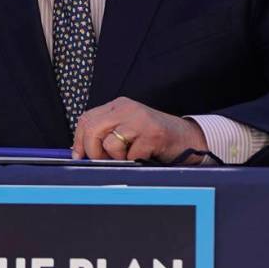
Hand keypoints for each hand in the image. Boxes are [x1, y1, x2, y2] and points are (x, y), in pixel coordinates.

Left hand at [71, 97, 207, 162]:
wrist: (189, 138)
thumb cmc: (155, 137)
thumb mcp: (128, 129)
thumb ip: (106, 134)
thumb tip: (81, 153)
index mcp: (118, 106)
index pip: (86, 119)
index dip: (79, 140)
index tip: (79, 156)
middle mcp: (127, 109)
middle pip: (92, 129)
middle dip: (93, 151)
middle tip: (102, 160)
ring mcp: (141, 120)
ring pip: (109, 143)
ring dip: (116, 158)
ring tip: (129, 156)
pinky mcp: (153, 135)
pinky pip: (130, 155)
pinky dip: (134, 161)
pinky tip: (144, 156)